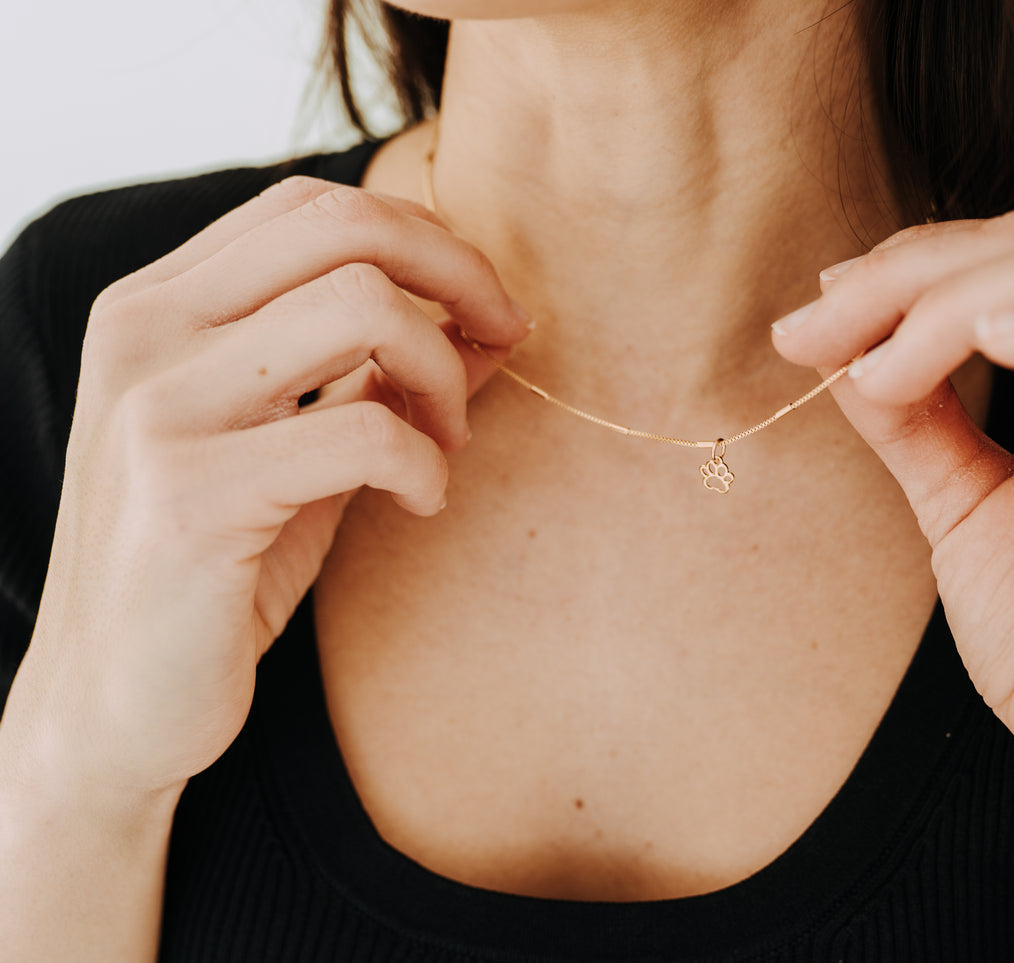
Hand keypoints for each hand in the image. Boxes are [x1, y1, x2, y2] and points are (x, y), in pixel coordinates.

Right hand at [8, 177, 530, 799]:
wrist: (112, 703)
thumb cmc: (216, 570)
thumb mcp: (301, 449)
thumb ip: (377, 375)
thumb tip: (494, 322)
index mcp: (157, 305)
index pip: (312, 206)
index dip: (424, 239)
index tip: (483, 308)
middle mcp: (145, 332)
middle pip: (345, 226)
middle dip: (458, 276)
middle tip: (503, 343)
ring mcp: (159, 406)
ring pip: (362, 306)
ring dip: (443, 373)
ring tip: (447, 443)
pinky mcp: (192, 493)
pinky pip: (367, 431)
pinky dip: (428, 464)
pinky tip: (422, 504)